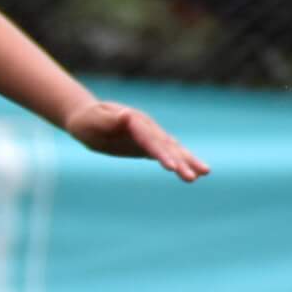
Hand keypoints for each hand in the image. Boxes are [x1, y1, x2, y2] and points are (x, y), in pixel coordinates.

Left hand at [64, 99, 209, 182]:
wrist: (87, 117)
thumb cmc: (87, 120)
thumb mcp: (93, 119)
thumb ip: (109, 119)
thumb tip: (126, 115)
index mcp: (134, 121)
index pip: (150, 139)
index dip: (161, 153)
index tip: (172, 167)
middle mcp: (147, 127)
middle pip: (166, 146)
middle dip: (181, 161)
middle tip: (195, 176)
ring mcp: (150, 136)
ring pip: (173, 149)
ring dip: (188, 161)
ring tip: (204, 174)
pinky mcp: (149, 145)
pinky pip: (168, 153)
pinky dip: (182, 161)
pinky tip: (195, 172)